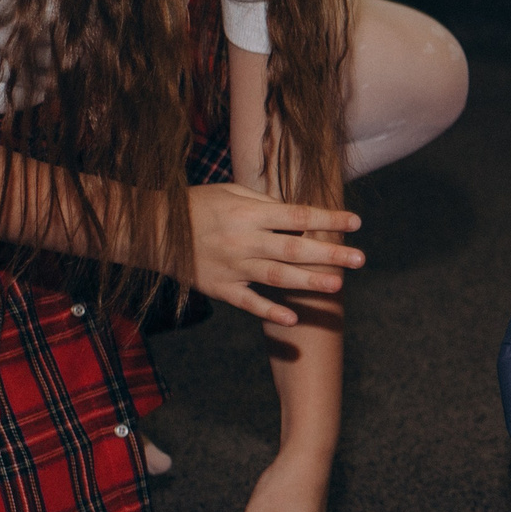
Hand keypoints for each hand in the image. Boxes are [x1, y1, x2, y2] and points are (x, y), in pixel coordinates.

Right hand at [188, 182, 363, 326]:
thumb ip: (265, 202)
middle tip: (360, 259)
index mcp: (249, 213)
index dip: (328, 218)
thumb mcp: (230, 192)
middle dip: (329, 253)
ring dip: (308, 282)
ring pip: (276, 276)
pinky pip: (247, 302)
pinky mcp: (218, 288)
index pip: (298, 215)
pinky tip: (292, 319)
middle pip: (293, 248)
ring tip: (338, 285)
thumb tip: (299, 214)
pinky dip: (269, 311)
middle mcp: (243, 240)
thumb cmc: (196, 206)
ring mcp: (231, 266)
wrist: (150, 231)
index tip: (356, 222)